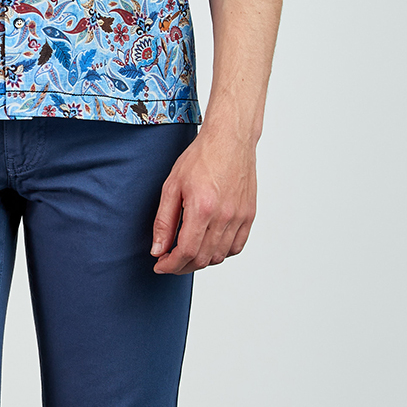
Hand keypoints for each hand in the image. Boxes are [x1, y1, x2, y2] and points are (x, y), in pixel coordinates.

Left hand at [150, 121, 256, 273]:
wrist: (230, 140)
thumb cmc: (201, 157)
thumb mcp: (172, 186)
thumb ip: (164, 221)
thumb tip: (158, 249)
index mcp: (202, 208)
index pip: (186, 252)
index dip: (170, 265)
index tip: (160, 265)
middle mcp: (224, 216)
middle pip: (203, 258)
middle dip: (182, 266)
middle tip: (169, 260)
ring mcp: (240, 217)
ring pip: (220, 256)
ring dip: (201, 261)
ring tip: (187, 253)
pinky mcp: (249, 215)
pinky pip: (236, 246)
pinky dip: (221, 253)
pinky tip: (209, 246)